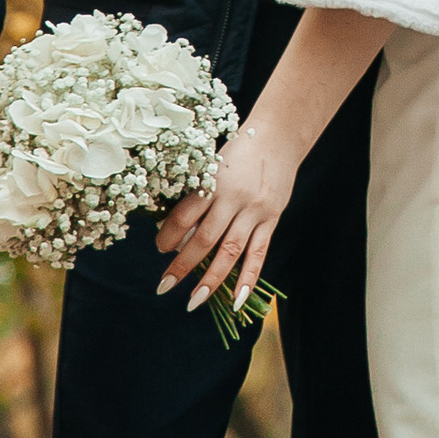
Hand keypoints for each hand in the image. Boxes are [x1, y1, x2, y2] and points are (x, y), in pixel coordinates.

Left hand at [156, 115, 296, 316]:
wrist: (278, 137)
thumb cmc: (237, 152)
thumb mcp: (212, 166)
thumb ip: (198, 196)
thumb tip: (178, 235)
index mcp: (213, 181)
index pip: (184, 215)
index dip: (168, 235)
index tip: (159, 249)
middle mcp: (234, 198)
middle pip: (204, 238)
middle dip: (183, 265)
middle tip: (164, 286)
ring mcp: (255, 211)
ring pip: (230, 251)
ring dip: (211, 279)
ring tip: (195, 300)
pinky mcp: (271, 219)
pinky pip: (259, 254)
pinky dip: (248, 278)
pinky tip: (237, 300)